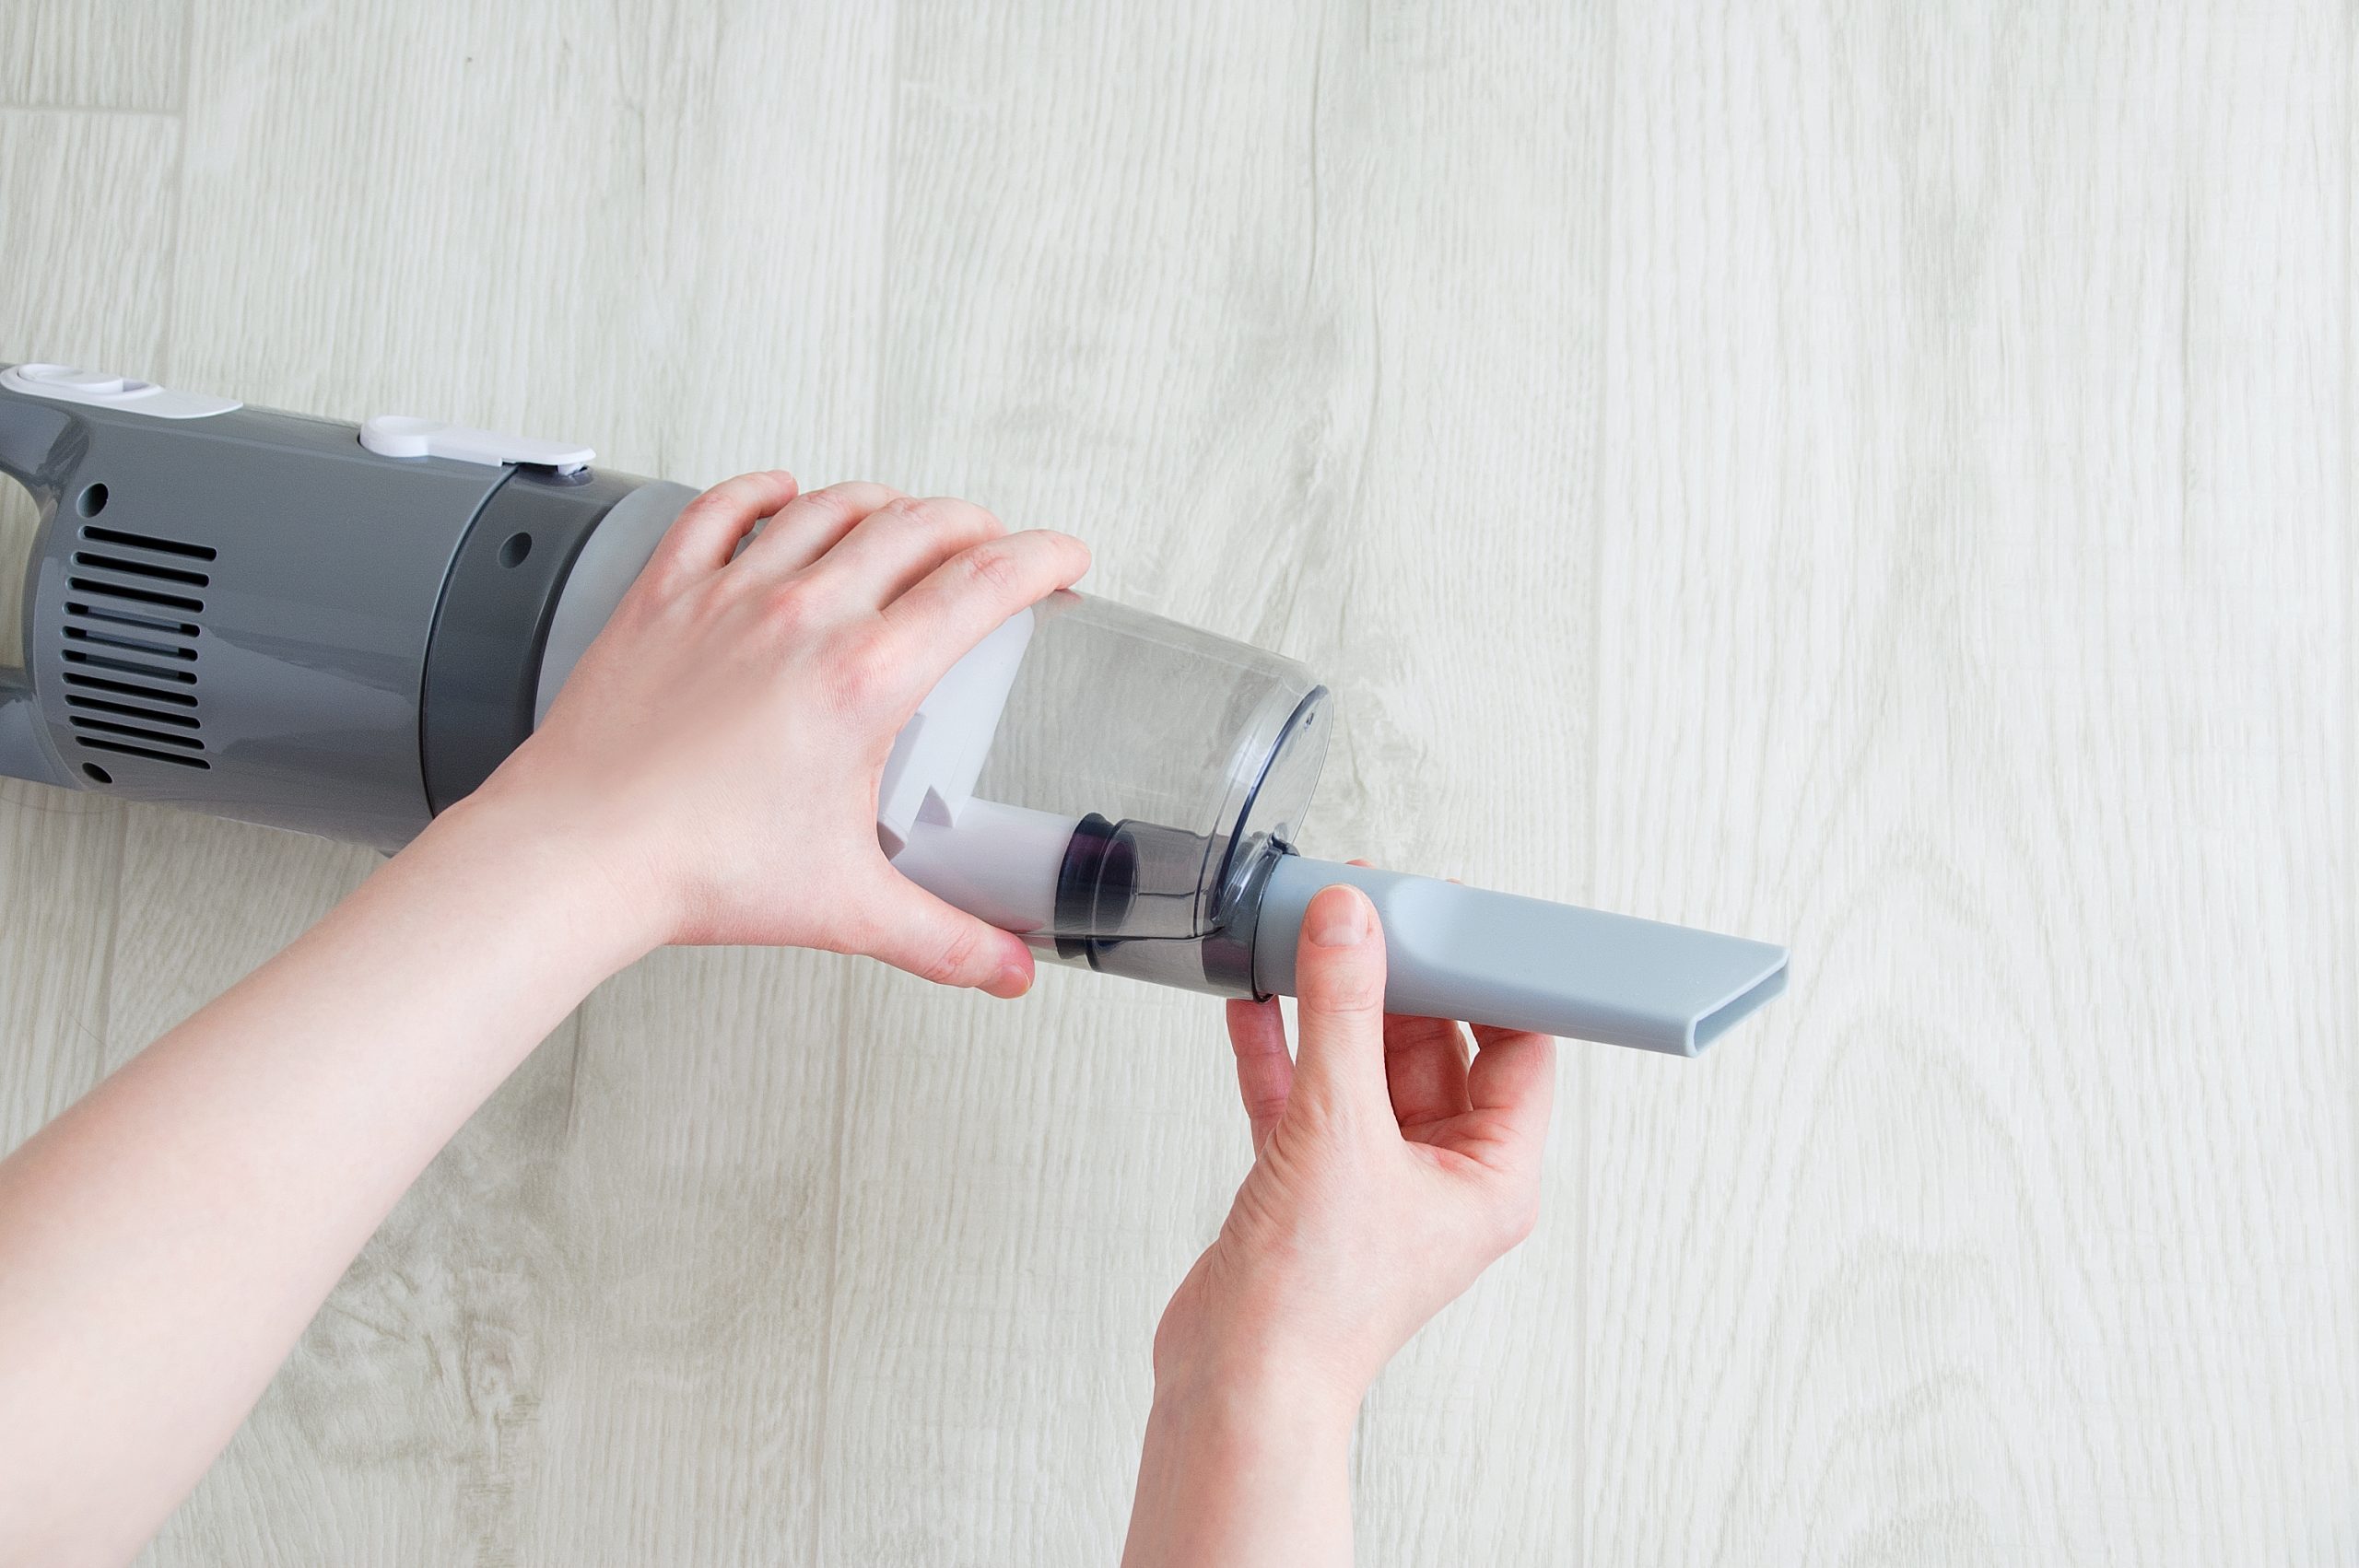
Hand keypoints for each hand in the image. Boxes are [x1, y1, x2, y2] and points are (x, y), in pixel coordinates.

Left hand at [460, 471, 1089, 994]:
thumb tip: (1004, 966)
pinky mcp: (664, 593)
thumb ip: (944, 938)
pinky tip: (781, 494)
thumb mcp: (847, 908)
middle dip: (974, 525)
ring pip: (828, 506)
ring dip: (884, 502)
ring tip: (907, 517)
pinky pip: (721, 510)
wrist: (579, 852)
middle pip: (916, 526)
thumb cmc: (696, 869)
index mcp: (864, 680)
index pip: (982, 583)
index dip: (1041, 557)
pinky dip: (763, 492)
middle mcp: (803, 618)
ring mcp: (730, 595)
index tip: (1066, 558)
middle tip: (995, 545)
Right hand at [1155, 878, 1557, 1415]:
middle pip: (1433, 1045)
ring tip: (1304, 934)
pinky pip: (1303, 1095)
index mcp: (1491, 1175)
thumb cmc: (1315, 1301)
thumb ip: (1341, 1012)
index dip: (1491, 974)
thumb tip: (1349, 922)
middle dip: (1398, 976)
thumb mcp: (1336, 1127)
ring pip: (1361, 1065)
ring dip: (1331, 1006)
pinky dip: (1281, 1047)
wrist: (1233, 1384)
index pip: (1519, 1047)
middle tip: (1366, 908)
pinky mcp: (1308, 1186)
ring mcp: (1372, 1181)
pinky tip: (1254, 997)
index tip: (1456, 911)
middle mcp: (1440, 1176)